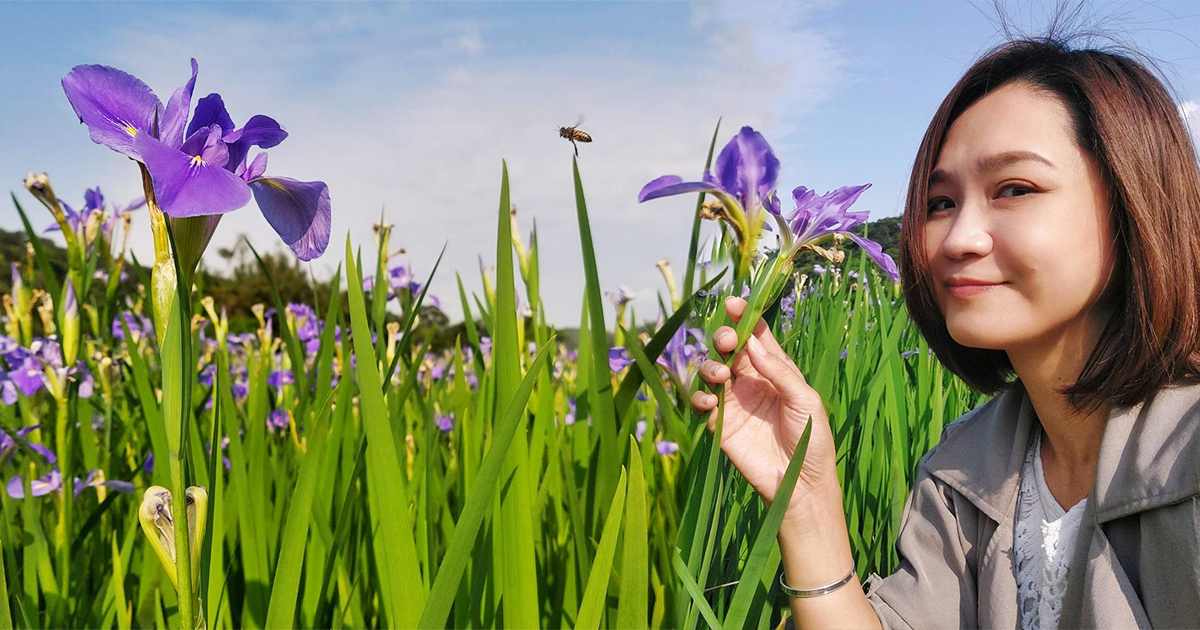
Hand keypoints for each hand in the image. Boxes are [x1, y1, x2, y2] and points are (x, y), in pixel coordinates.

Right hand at [691, 296, 841, 518]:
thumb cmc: (814, 440)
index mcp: (776, 370)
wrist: (801, 485)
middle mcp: (752, 381)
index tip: (735, 303)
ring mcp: (734, 403)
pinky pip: (701, 404)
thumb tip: (753, 344)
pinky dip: (699, 398)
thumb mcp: (806, 401)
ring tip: (720, 376)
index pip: (757, 336)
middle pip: (729, 348)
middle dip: (724, 337)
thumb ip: (780, 372)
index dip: (745, 316)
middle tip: (729, 342)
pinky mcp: (720, 426)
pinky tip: (710, 403)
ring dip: (710, 366)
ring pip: (710, 371)